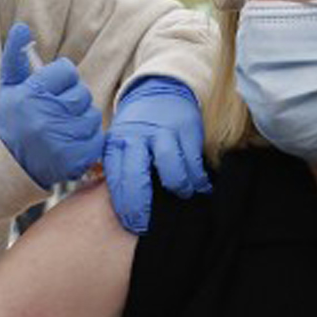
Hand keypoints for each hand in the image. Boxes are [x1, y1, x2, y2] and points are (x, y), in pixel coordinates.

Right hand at [0, 23, 104, 188]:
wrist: (7, 165)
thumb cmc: (12, 120)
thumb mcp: (9, 88)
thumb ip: (15, 56)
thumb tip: (22, 27)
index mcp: (30, 95)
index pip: (67, 71)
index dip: (61, 79)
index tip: (50, 90)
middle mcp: (45, 118)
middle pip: (82, 93)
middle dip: (73, 100)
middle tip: (57, 111)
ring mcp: (61, 140)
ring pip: (92, 115)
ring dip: (82, 120)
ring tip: (62, 128)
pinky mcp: (74, 160)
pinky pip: (98, 138)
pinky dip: (89, 140)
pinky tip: (70, 142)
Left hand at [103, 77, 209, 234]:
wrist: (159, 91)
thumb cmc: (138, 128)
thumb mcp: (121, 142)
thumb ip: (120, 169)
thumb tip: (123, 209)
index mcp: (117, 142)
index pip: (116, 178)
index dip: (124, 205)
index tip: (132, 224)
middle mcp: (137, 136)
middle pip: (136, 176)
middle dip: (141, 205)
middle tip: (148, 225)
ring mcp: (163, 132)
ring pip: (170, 169)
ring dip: (178, 188)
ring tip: (182, 195)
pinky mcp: (186, 129)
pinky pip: (194, 161)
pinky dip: (198, 178)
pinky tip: (200, 186)